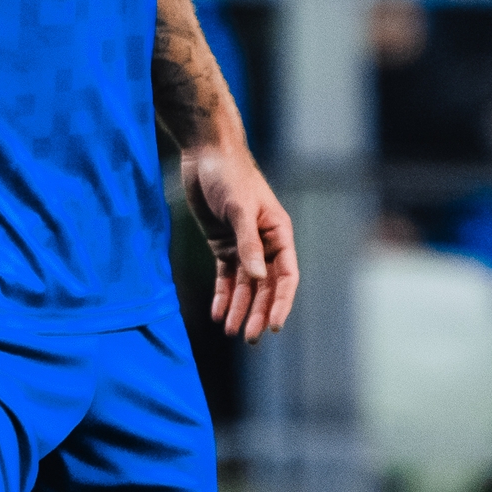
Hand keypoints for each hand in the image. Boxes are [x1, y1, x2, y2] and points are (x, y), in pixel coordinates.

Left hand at [182, 143, 297, 342]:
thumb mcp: (239, 208)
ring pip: (246, 285)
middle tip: (250, 338)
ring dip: (240, 308)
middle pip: (265, 286)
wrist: (205, 152)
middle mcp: (265, 243)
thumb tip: (258, 277)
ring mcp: (243, 245)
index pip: (286, 276)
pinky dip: (223, 294)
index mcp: (279, 234)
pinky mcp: (222, 244)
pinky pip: (226, 276)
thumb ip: (248, 243)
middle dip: (258, 312)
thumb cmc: (229, 174)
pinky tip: (218, 313)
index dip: (281, 302)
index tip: (274, 326)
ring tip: (230, 332)